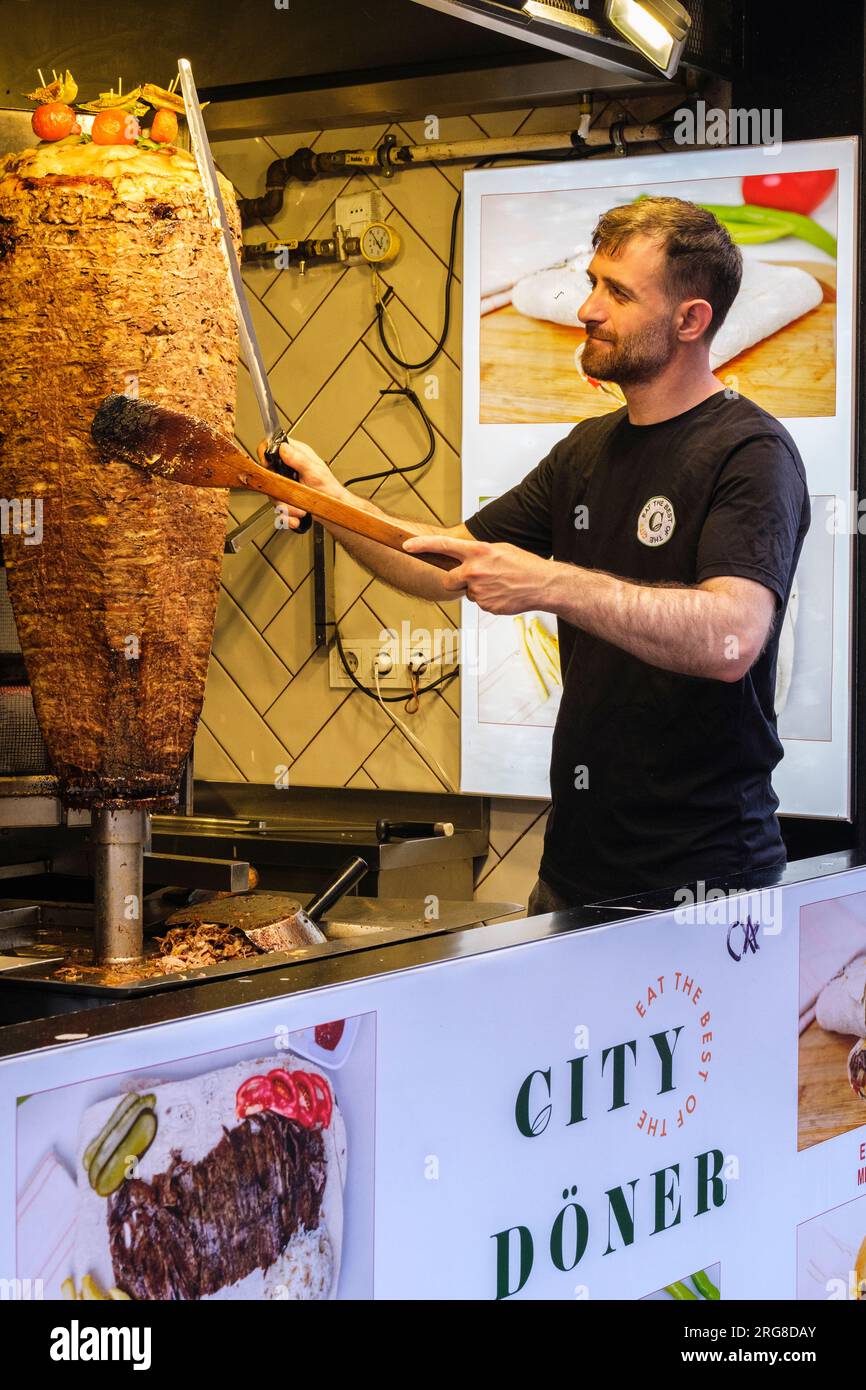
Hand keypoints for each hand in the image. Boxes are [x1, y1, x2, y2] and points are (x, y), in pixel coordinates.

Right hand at [256, 436, 347, 529]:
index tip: (268, 465)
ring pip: (273, 494)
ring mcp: (286, 483)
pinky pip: (278, 508)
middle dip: (279, 491)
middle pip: (268, 474)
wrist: (333, 509)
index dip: (266, 454)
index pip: (273, 446)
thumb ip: (299, 459)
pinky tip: (296, 518)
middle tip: (291, 496)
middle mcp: (288, 467)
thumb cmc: (329, 487)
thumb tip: (284, 448)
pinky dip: (287, 516)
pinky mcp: (286, 497)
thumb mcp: (315, 471)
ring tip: (300, 511)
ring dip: (286, 507)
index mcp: (295, 454)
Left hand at [402, 534, 555, 613]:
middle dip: (455, 581)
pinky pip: (478, 603)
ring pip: (467, 593)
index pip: (443, 545)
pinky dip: (487, 599)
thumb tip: (466, 559)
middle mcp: (475, 570)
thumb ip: (478, 554)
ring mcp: (478, 590)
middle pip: (448, 580)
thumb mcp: (499, 549)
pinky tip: (502, 593)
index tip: (407, 545)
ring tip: (498, 584)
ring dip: (477, 590)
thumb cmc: (524, 565)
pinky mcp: (484, 605)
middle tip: (474, 578)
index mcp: (478, 551)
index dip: (422, 545)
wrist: (543, 584)